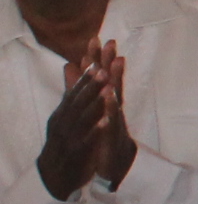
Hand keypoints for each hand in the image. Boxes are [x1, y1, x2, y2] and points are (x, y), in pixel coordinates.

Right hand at [34, 57, 111, 202]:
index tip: (97, 62)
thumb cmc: (64, 143)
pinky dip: (95, 130)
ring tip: (108, 90)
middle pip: (78, 102)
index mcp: (62, 114)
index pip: (74, 93)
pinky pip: (87, 140)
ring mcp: (69, 138)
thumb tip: (71, 71)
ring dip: (95, 103)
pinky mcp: (76, 153)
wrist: (54, 176)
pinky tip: (106, 121)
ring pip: (82, 118)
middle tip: (104, 70)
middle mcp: (64, 123)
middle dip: (90, 86)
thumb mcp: (65, 119)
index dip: (85, 78)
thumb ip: (71, 96)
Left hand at [90, 45, 134, 187]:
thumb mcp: (92, 111)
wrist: (115, 164)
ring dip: (117, 79)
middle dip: (109, 61)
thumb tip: (73, 69)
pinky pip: (113, 118)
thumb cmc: (103, 135)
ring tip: (116, 61)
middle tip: (110, 41)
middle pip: (111, 80)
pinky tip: (110, 95)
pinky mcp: (114, 133)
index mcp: (104, 101)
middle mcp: (111, 106)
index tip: (94, 39)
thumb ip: (83, 90)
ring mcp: (114, 118)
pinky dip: (112, 107)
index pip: (100, 77)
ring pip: (116, 95)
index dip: (97, 59)